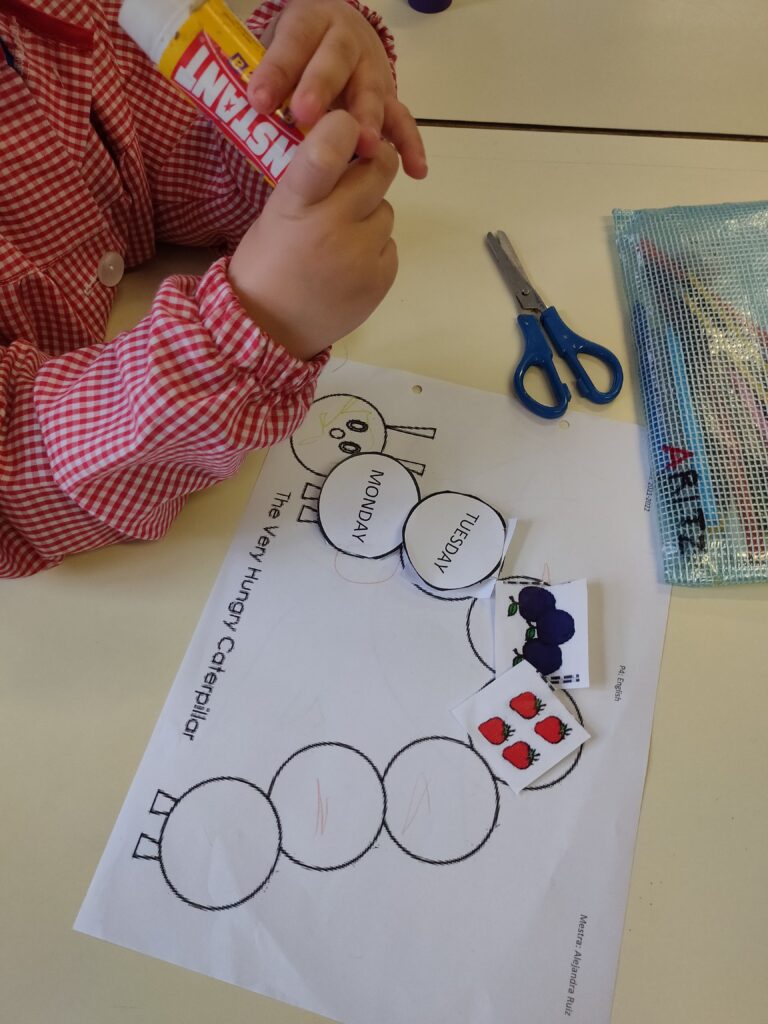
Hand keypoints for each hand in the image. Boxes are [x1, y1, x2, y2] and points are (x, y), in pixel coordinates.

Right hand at [228, 110, 398, 359]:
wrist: (269, 330)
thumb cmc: (268, 262)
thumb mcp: (277, 212)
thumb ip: (313, 180)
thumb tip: (352, 143)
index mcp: (295, 204)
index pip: (325, 154)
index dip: (343, 130)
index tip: (346, 126)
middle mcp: (331, 226)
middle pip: (378, 170)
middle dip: (371, 166)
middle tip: (354, 180)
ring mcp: (360, 256)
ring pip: (387, 210)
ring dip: (370, 216)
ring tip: (342, 239)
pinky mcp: (380, 279)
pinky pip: (390, 246)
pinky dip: (375, 250)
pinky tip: (349, 266)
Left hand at [247, 0, 426, 178]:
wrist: (334, 35)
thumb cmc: (294, 54)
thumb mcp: (271, 49)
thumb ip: (259, 75)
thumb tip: (230, 111)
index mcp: (309, 22)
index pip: (293, 41)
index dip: (277, 69)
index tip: (258, 101)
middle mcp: (346, 41)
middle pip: (335, 62)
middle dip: (321, 88)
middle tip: (306, 117)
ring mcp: (372, 70)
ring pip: (371, 92)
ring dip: (368, 120)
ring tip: (365, 147)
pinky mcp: (389, 97)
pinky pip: (402, 120)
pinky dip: (410, 144)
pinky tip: (416, 171)